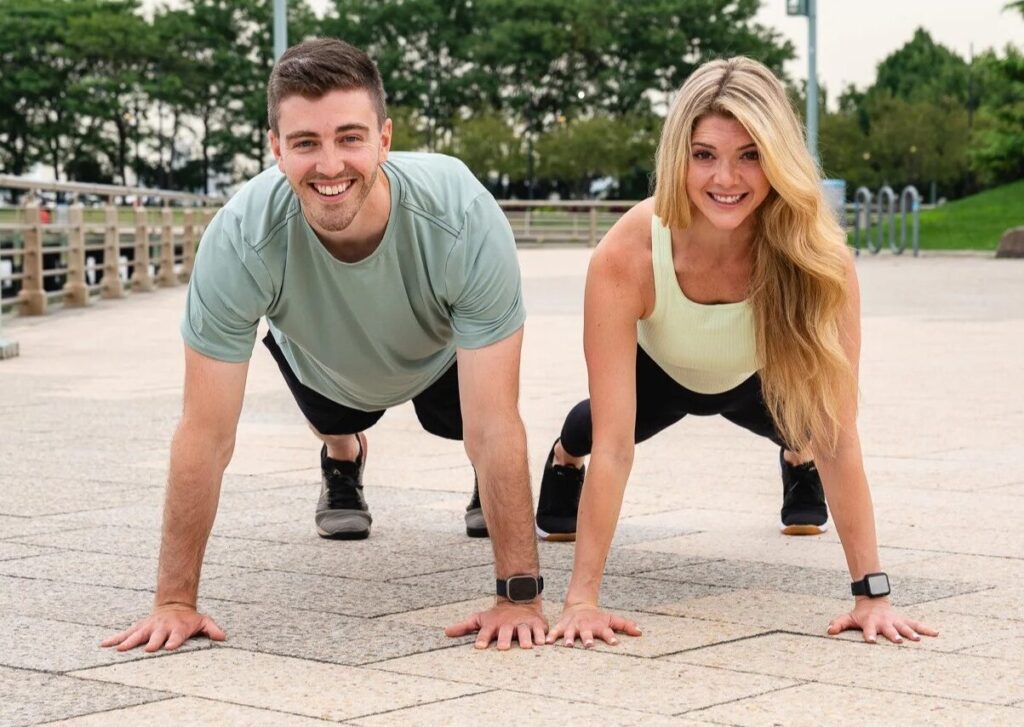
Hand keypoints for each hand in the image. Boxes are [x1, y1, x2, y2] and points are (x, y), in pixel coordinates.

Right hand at [101, 604, 225, 651]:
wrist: (174, 605)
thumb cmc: (189, 619)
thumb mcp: (203, 621)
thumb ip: (212, 629)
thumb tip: (223, 637)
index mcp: (177, 628)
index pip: (176, 636)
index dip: (173, 641)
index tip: (169, 647)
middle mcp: (161, 628)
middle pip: (156, 636)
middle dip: (152, 642)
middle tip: (147, 649)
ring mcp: (149, 628)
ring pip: (137, 635)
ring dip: (129, 642)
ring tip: (119, 649)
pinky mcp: (139, 628)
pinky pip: (124, 634)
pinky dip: (114, 639)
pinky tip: (103, 645)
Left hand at [444, 600, 547, 649]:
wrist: (520, 601)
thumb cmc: (497, 617)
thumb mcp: (480, 619)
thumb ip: (464, 626)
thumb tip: (446, 632)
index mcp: (494, 625)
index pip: (486, 632)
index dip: (482, 638)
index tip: (479, 647)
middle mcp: (508, 624)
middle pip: (505, 632)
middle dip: (504, 638)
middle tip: (503, 647)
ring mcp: (523, 624)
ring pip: (524, 631)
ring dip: (525, 638)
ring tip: (525, 646)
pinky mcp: (537, 624)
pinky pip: (539, 630)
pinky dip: (541, 636)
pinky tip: (542, 643)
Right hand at [546, 602, 641, 647]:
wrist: (579, 606)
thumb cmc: (597, 617)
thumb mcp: (611, 619)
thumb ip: (625, 625)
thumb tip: (640, 632)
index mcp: (598, 626)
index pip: (607, 632)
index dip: (611, 637)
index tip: (615, 643)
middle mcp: (586, 626)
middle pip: (588, 633)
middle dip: (588, 639)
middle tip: (589, 645)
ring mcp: (573, 626)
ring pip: (571, 633)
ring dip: (570, 639)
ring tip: (569, 645)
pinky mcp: (562, 626)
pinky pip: (555, 632)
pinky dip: (551, 636)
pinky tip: (547, 643)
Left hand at [828, 598, 937, 643]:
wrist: (874, 601)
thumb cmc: (861, 614)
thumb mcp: (848, 618)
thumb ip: (838, 623)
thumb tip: (828, 631)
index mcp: (871, 622)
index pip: (869, 629)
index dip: (869, 635)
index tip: (871, 641)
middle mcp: (885, 622)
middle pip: (889, 629)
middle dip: (893, 635)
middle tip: (898, 641)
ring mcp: (896, 621)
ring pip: (904, 627)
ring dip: (911, 633)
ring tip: (918, 639)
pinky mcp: (905, 620)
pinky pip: (917, 624)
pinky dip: (926, 628)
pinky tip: (936, 633)